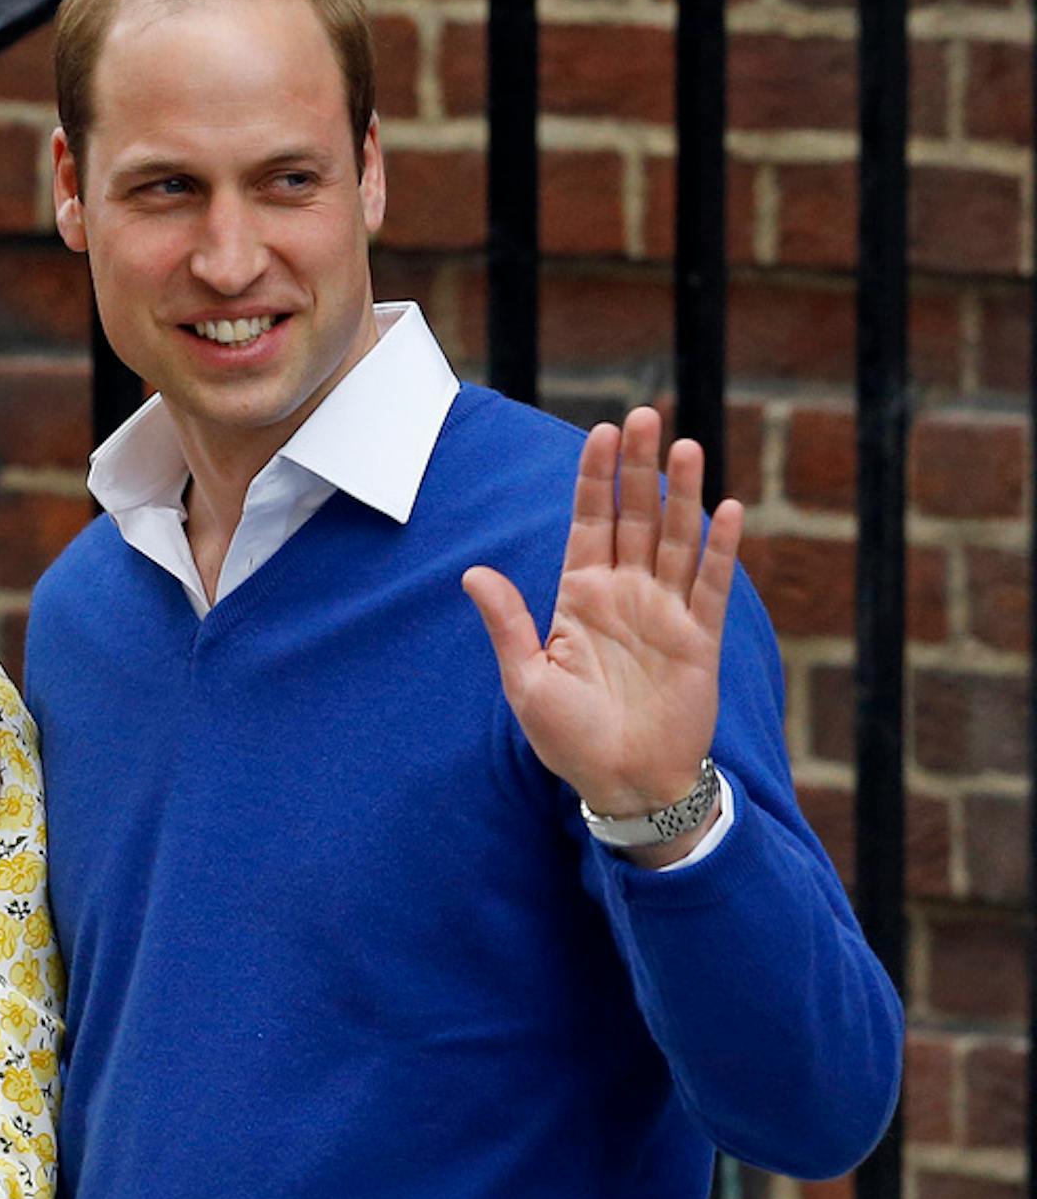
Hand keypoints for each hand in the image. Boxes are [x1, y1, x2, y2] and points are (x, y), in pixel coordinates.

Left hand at [461, 406, 742, 855]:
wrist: (623, 784)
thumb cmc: (569, 738)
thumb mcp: (526, 680)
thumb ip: (508, 623)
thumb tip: (473, 573)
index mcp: (579, 597)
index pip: (590, 522)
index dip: (596, 478)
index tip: (601, 432)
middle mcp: (625, 594)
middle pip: (635, 516)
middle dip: (638, 467)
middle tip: (644, 415)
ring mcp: (665, 612)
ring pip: (675, 538)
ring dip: (681, 493)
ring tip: (685, 445)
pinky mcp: (700, 638)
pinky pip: (711, 585)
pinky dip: (720, 548)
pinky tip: (725, 509)